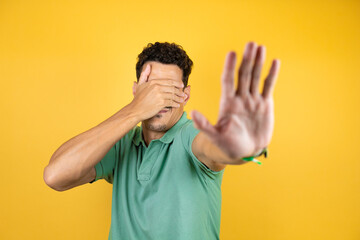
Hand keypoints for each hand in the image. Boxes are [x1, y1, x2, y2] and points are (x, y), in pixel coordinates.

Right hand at [130, 64, 186, 120]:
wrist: (135, 110)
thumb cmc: (138, 98)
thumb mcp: (140, 84)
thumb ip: (144, 75)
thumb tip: (148, 66)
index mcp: (153, 82)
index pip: (169, 81)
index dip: (177, 83)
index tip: (181, 85)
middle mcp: (157, 87)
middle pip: (172, 88)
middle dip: (179, 91)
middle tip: (183, 94)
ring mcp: (159, 95)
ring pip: (173, 95)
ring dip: (179, 98)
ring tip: (182, 100)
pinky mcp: (160, 103)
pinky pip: (171, 102)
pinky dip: (175, 104)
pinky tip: (177, 105)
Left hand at [191, 42, 280, 158]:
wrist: (245, 151)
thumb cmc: (227, 145)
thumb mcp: (215, 136)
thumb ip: (204, 125)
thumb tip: (192, 113)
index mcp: (227, 103)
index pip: (228, 80)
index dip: (229, 67)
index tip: (231, 53)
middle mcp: (240, 98)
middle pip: (243, 74)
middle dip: (246, 59)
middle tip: (250, 43)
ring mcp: (252, 99)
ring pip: (255, 77)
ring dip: (258, 62)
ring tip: (260, 47)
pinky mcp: (264, 104)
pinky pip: (268, 86)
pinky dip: (271, 74)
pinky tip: (274, 62)